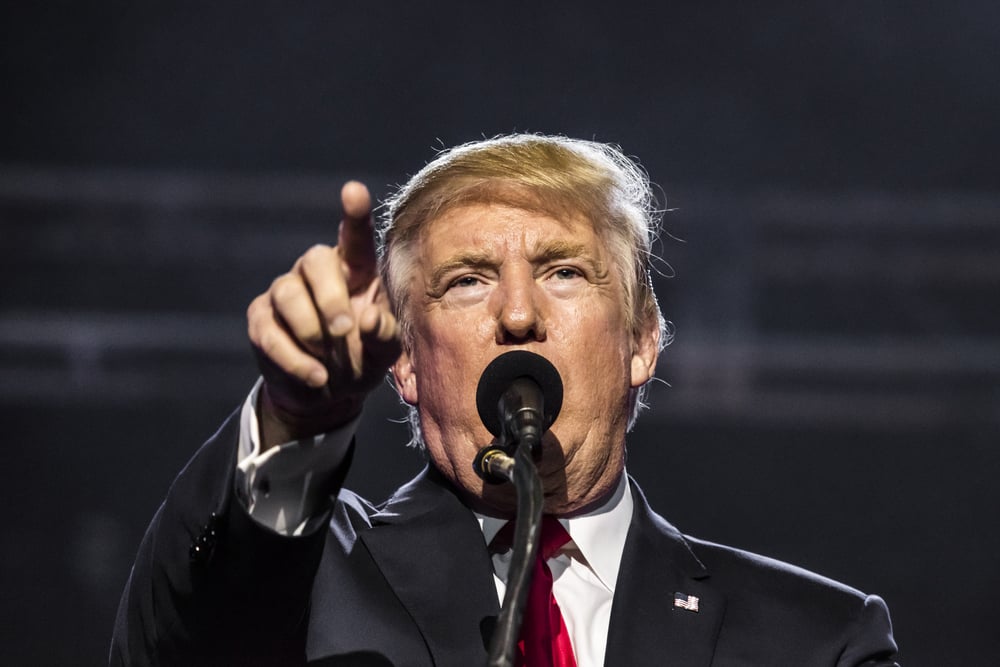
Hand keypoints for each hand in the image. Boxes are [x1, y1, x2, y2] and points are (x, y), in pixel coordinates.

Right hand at [247, 181, 401, 448]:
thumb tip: (368, 319)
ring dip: (310, 331)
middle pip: (315, 260)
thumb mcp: (385, 351)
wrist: (328, 392)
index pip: (355, 237)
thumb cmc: (364, 357)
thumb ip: (385, 334)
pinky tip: (316, 377)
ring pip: (287, 294)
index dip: (354, 213)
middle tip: (344, 331)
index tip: (353, 190)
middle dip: (330, 298)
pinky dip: (294, 359)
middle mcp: (318, 272)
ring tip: (330, 362)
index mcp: (356, 269)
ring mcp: (285, 292)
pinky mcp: (261, 319)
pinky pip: (270, 332)